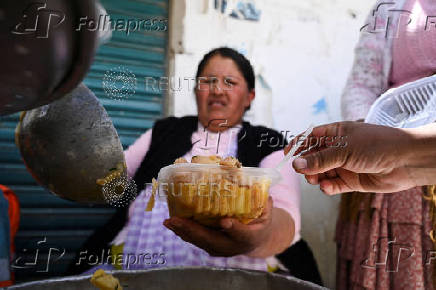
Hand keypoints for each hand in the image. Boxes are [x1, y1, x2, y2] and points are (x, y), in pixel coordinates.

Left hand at [163, 197, 272, 256]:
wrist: (257, 240)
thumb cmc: (261, 221)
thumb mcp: (267, 211)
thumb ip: (263, 201)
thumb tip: (256, 183)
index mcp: (251, 237)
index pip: (243, 234)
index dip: (234, 228)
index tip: (225, 222)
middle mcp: (233, 246)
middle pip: (212, 240)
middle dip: (192, 231)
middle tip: (176, 220)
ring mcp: (221, 248)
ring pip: (200, 241)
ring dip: (183, 232)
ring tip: (169, 222)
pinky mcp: (211, 246)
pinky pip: (196, 240)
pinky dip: (183, 232)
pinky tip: (172, 223)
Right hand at [286, 121, 417, 194]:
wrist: (407, 161)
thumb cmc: (377, 145)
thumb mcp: (344, 150)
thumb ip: (319, 159)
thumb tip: (295, 164)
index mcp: (336, 134)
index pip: (310, 138)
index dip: (298, 145)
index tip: (287, 155)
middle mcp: (339, 149)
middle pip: (313, 157)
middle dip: (306, 164)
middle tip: (303, 172)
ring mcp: (345, 165)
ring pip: (322, 172)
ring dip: (316, 177)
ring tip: (315, 180)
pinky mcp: (352, 181)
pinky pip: (334, 185)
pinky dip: (328, 187)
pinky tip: (327, 187)